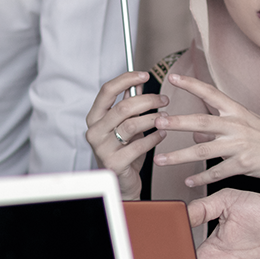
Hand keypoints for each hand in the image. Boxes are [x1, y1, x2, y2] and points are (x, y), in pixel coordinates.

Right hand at [85, 71, 167, 198]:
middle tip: (164, 100)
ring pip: (132, 125)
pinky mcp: (115, 163)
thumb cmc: (124, 151)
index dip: (126, 79)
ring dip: (153, 118)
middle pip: (123, 107)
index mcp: (95, 118)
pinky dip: (154, 138)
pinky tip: (162, 134)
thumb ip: (129, 104)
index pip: (107, 91)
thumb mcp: (125, 125)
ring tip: (166, 118)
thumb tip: (138, 82)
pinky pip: (139, 145)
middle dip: (148, 100)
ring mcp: (102, 148)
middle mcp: (94, 132)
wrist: (122, 183)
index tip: (145, 75)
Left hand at [152, 72, 259, 190]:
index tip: (173, 78)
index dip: (192, 84)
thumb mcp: (244, 126)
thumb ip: (217, 129)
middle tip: (158, 121)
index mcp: (237, 111)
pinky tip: (189, 181)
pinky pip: (217, 172)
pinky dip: (202, 177)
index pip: (211, 93)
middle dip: (178, 122)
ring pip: (204, 151)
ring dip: (179, 156)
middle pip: (203, 122)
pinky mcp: (244, 164)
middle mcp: (237, 125)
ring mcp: (240, 145)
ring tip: (161, 160)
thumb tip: (194, 134)